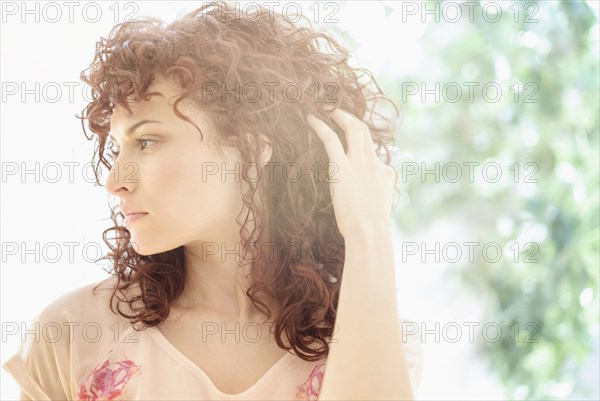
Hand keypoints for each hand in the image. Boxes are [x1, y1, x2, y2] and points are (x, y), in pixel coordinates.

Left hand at [306, 108, 395, 237]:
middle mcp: (374, 163)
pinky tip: (311, 119)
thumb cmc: (371, 229)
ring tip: (327, 108)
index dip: (360, 145)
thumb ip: (375, 196)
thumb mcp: (379, 209)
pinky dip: (320, 126)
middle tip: (338, 111)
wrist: (369, 233)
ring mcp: (360, 163)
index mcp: (385, 173)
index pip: (373, 152)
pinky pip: (331, 139)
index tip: (348, 142)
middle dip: (352, 118)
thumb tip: (368, 196)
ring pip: (354, 128)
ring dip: (340, 115)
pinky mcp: (342, 167)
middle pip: (365, 132)